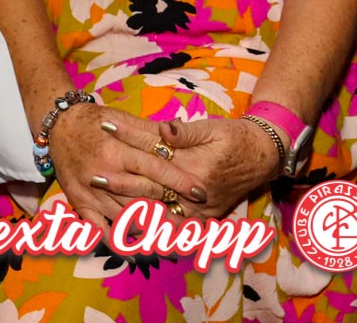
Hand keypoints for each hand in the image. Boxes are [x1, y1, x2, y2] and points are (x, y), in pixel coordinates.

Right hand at [45, 104, 208, 228]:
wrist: (58, 126)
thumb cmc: (95, 121)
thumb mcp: (123, 118)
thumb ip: (150, 131)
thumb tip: (179, 135)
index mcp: (117, 151)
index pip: (155, 168)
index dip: (180, 181)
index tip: (201, 192)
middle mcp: (105, 174)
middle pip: (145, 197)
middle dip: (173, 209)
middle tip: (196, 220)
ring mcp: (92, 192)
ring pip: (127, 217)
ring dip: (153, 229)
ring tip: (177, 237)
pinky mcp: (81, 203)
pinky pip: (100, 229)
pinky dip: (118, 244)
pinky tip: (137, 254)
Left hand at [107, 116, 280, 220]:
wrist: (262, 156)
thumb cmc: (234, 138)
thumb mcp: (211, 128)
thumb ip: (185, 131)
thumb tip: (162, 127)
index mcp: (195, 167)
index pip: (153, 152)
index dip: (128, 138)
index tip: (105, 128)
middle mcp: (195, 193)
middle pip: (150, 187)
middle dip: (120, 182)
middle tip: (94, 175)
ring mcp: (200, 209)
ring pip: (160, 213)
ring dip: (131, 209)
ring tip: (103, 205)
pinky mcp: (204, 217)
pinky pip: (176, 228)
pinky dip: (155, 229)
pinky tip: (133, 229)